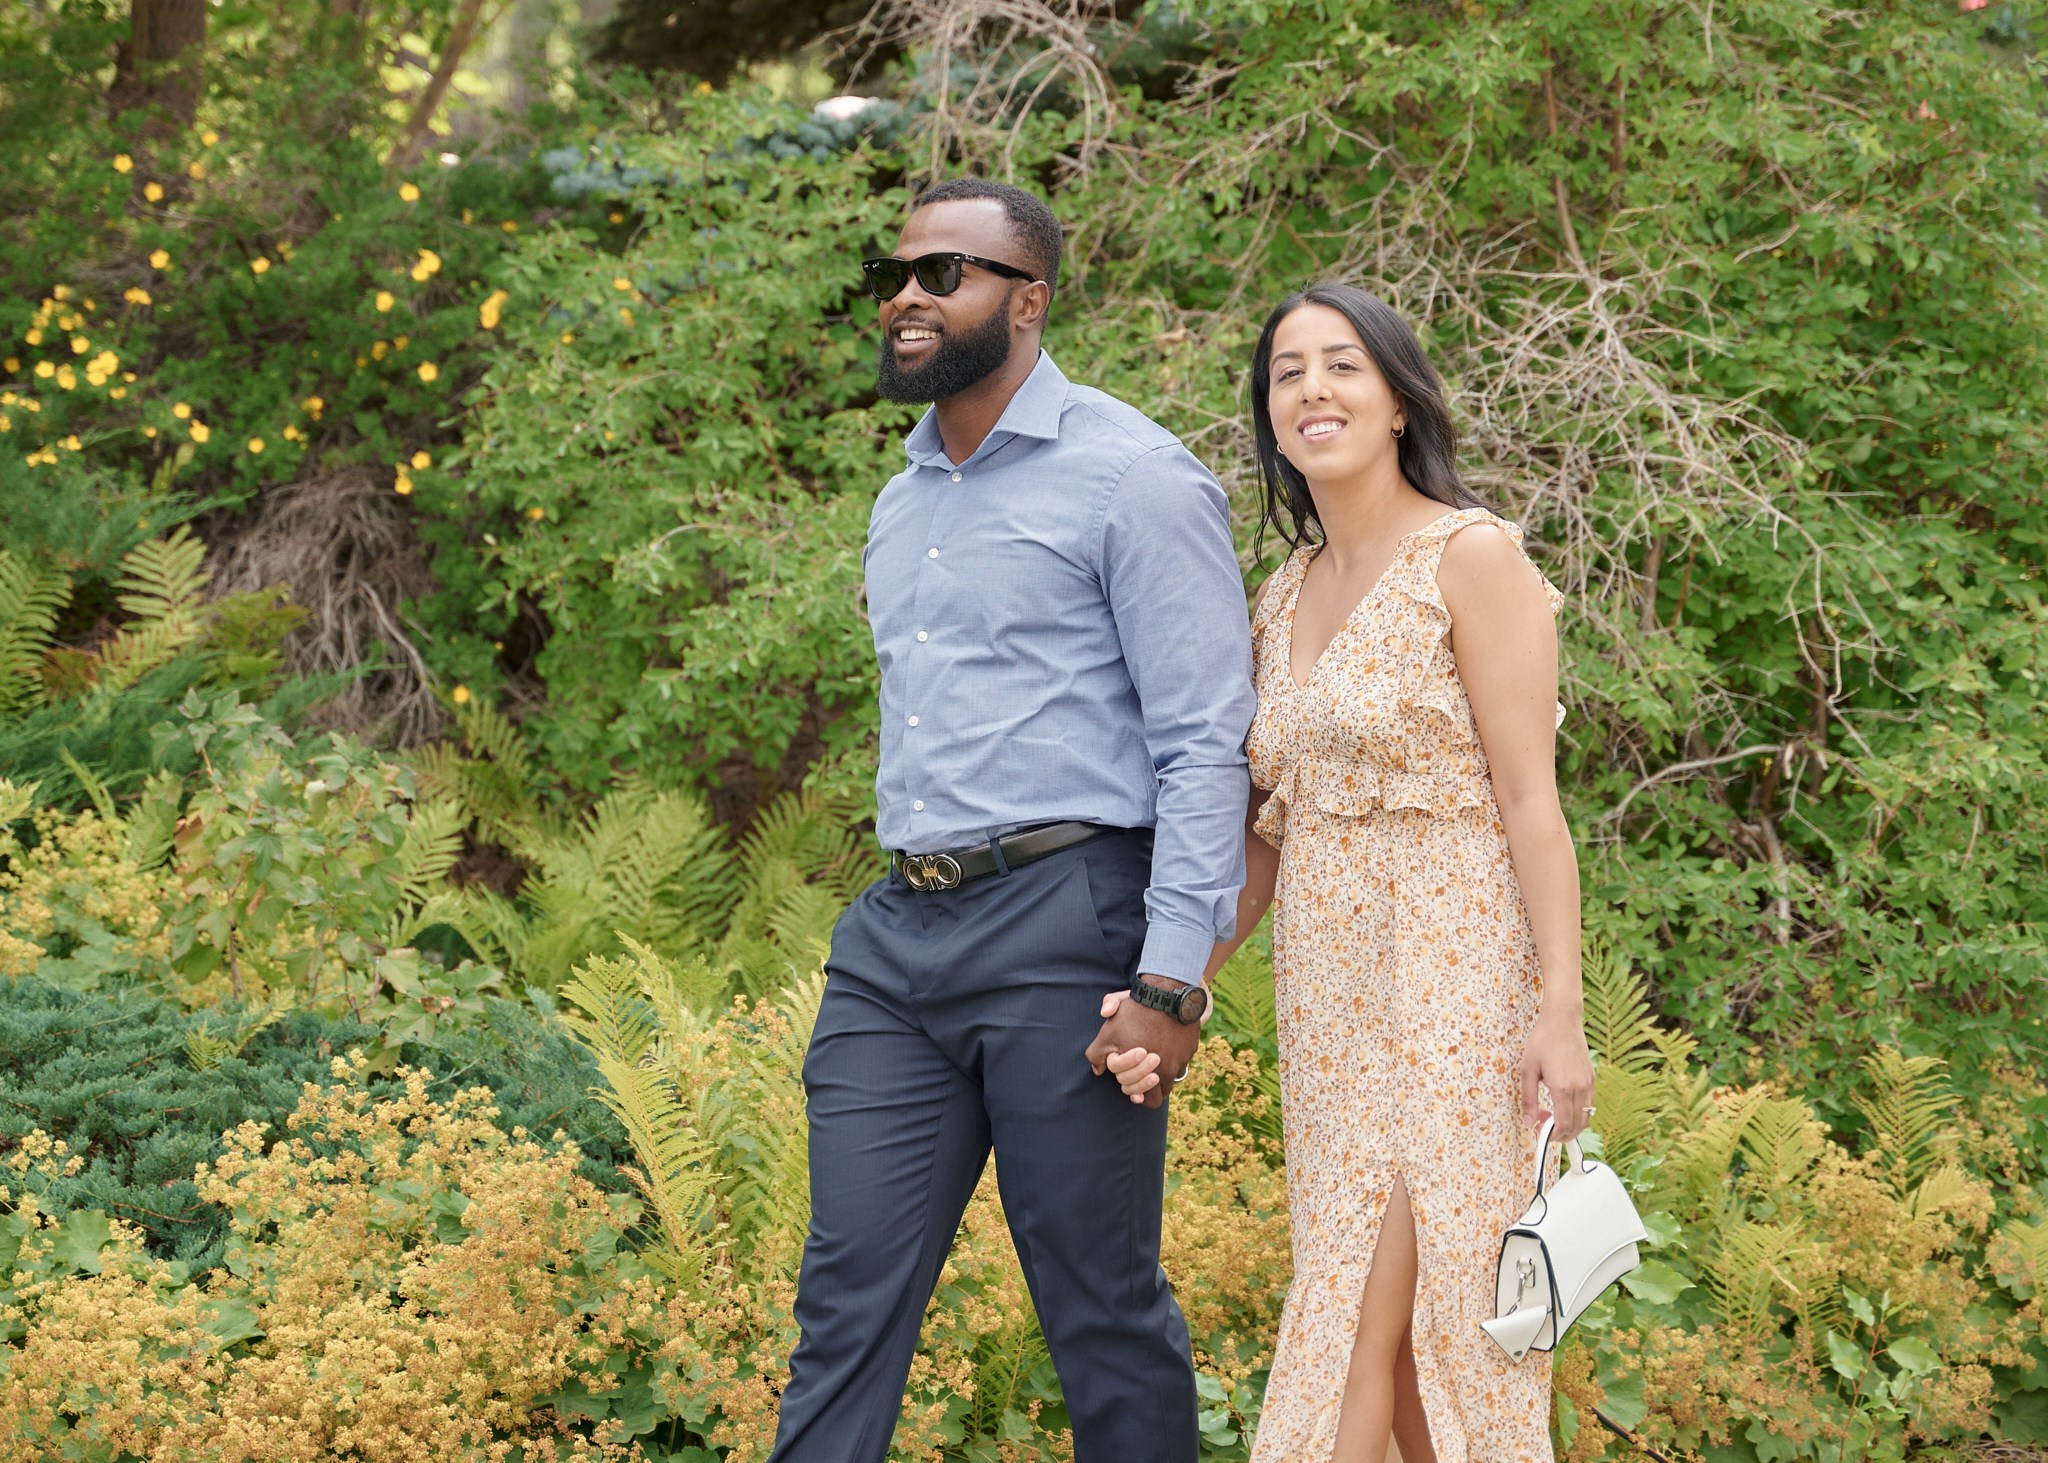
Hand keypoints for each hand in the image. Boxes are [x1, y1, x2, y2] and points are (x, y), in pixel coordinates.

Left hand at [1086, 983, 1201, 1109]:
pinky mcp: (1191, 1049)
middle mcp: (1165, 1070)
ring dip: (1164, 1074)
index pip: (1141, 1097)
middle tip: (1144, 1075)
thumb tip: (1097, 1070)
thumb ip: (1097, 1054)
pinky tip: (1166, 1040)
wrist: (1166, 993)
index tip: (1131, 1082)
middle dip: (1149, 1088)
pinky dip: (1176, 1055)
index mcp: (1144, 1071)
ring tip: (1154, 1058)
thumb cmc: (1135, 1012)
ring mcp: (1181, 1060)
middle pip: (1159, 1096)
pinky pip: (1183, 1059)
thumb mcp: (1108, 1031)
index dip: (1135, 1093)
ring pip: (1172, 1078)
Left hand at [1520, 1004, 1594, 1140]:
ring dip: (1571, 1125)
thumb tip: (1528, 1122)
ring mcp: (1588, 1084)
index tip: (1541, 1135)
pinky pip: (1589, 1105)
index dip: (1553, 1136)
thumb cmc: (1542, 1042)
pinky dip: (1578, 1113)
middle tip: (1544, 1128)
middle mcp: (1579, 1088)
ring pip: (1585, 1118)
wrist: (1562, 1021)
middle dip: (1561, 1134)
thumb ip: (1528, 1099)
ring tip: (1551, 1117)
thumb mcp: (1528, 1070)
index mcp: (1562, 1087)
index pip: (1563, 1124)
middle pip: (1576, 1126)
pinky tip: (1562, 1106)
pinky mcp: (1592, 1079)